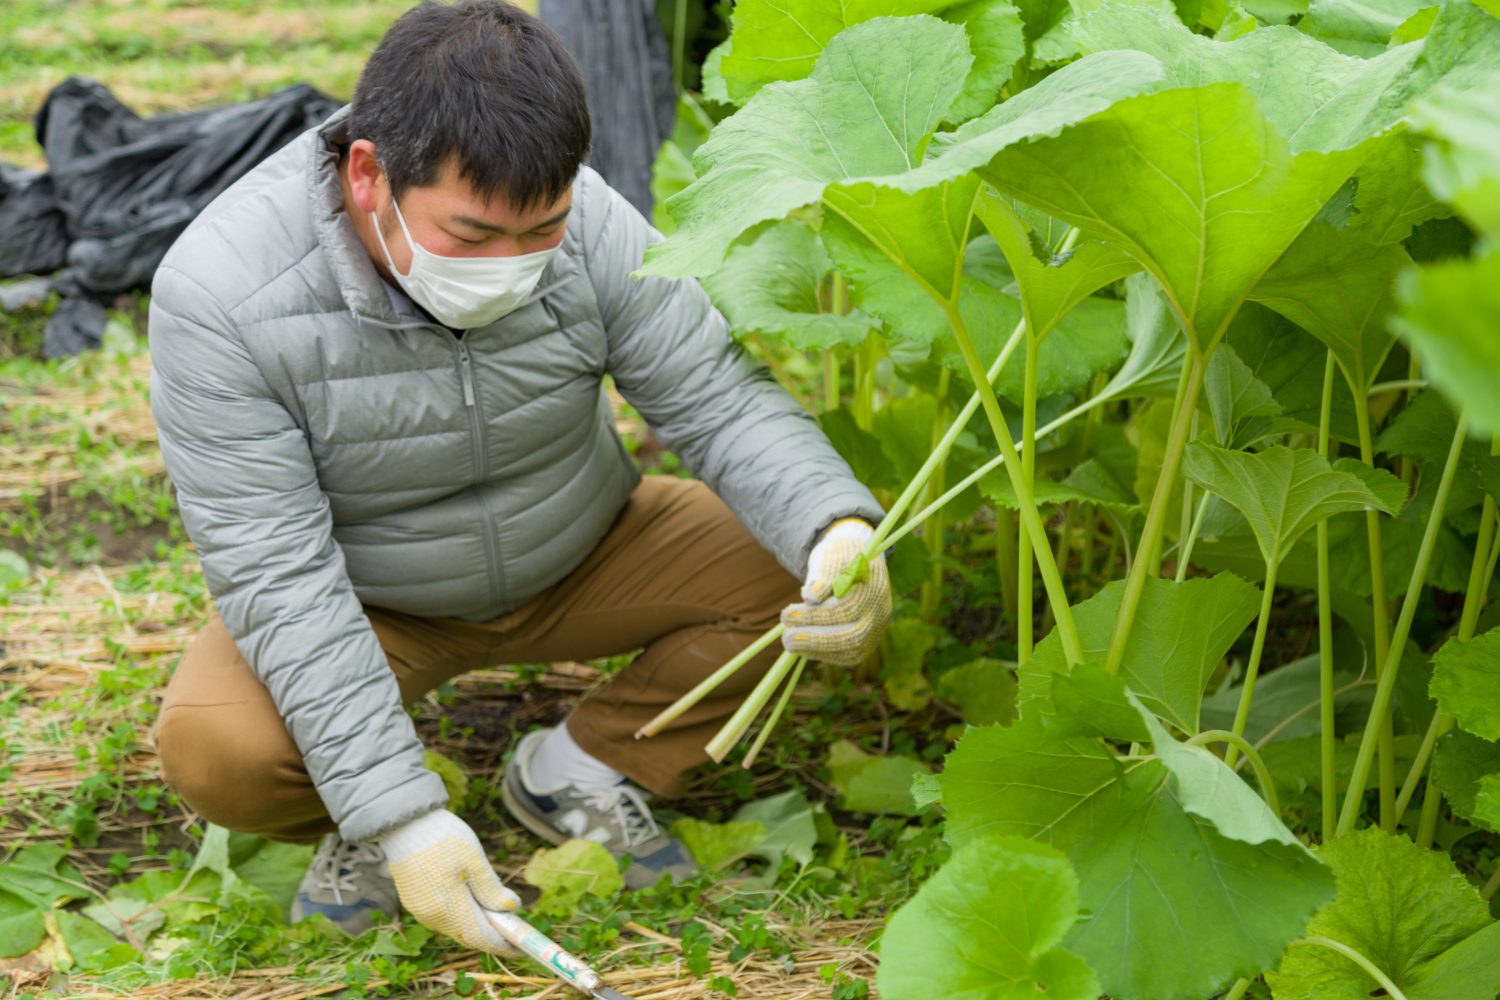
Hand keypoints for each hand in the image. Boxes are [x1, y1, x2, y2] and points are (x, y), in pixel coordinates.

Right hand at [376, 809, 523, 955]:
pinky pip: (443, 918)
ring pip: (455, 928)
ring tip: (498, 918)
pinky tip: (474, 905)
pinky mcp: (414, 902)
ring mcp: (420, 911)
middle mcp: (432, 917)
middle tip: (514, 933)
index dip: (502, 944)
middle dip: (491, 936)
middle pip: (468, 935)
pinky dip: (462, 917)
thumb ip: (491, 889)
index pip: (481, 937)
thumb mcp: (474, 860)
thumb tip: (511, 908)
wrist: (405, 824)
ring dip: (476, 927)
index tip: (522, 948)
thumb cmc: (442, 838)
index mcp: (448, 908)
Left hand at [780, 518, 891, 665]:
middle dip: (817, 640)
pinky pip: (849, 655)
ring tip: (790, 642)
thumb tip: (811, 597)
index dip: (814, 616)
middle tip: (787, 638)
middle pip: (853, 636)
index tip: (786, 615)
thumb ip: (822, 576)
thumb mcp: (829, 557)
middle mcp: (880, 612)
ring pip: (852, 651)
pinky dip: (825, 654)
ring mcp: (876, 629)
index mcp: (873, 588)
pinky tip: (804, 649)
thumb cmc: (839, 557)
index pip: (845, 609)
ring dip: (818, 650)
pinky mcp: (868, 641)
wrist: (855, 560)